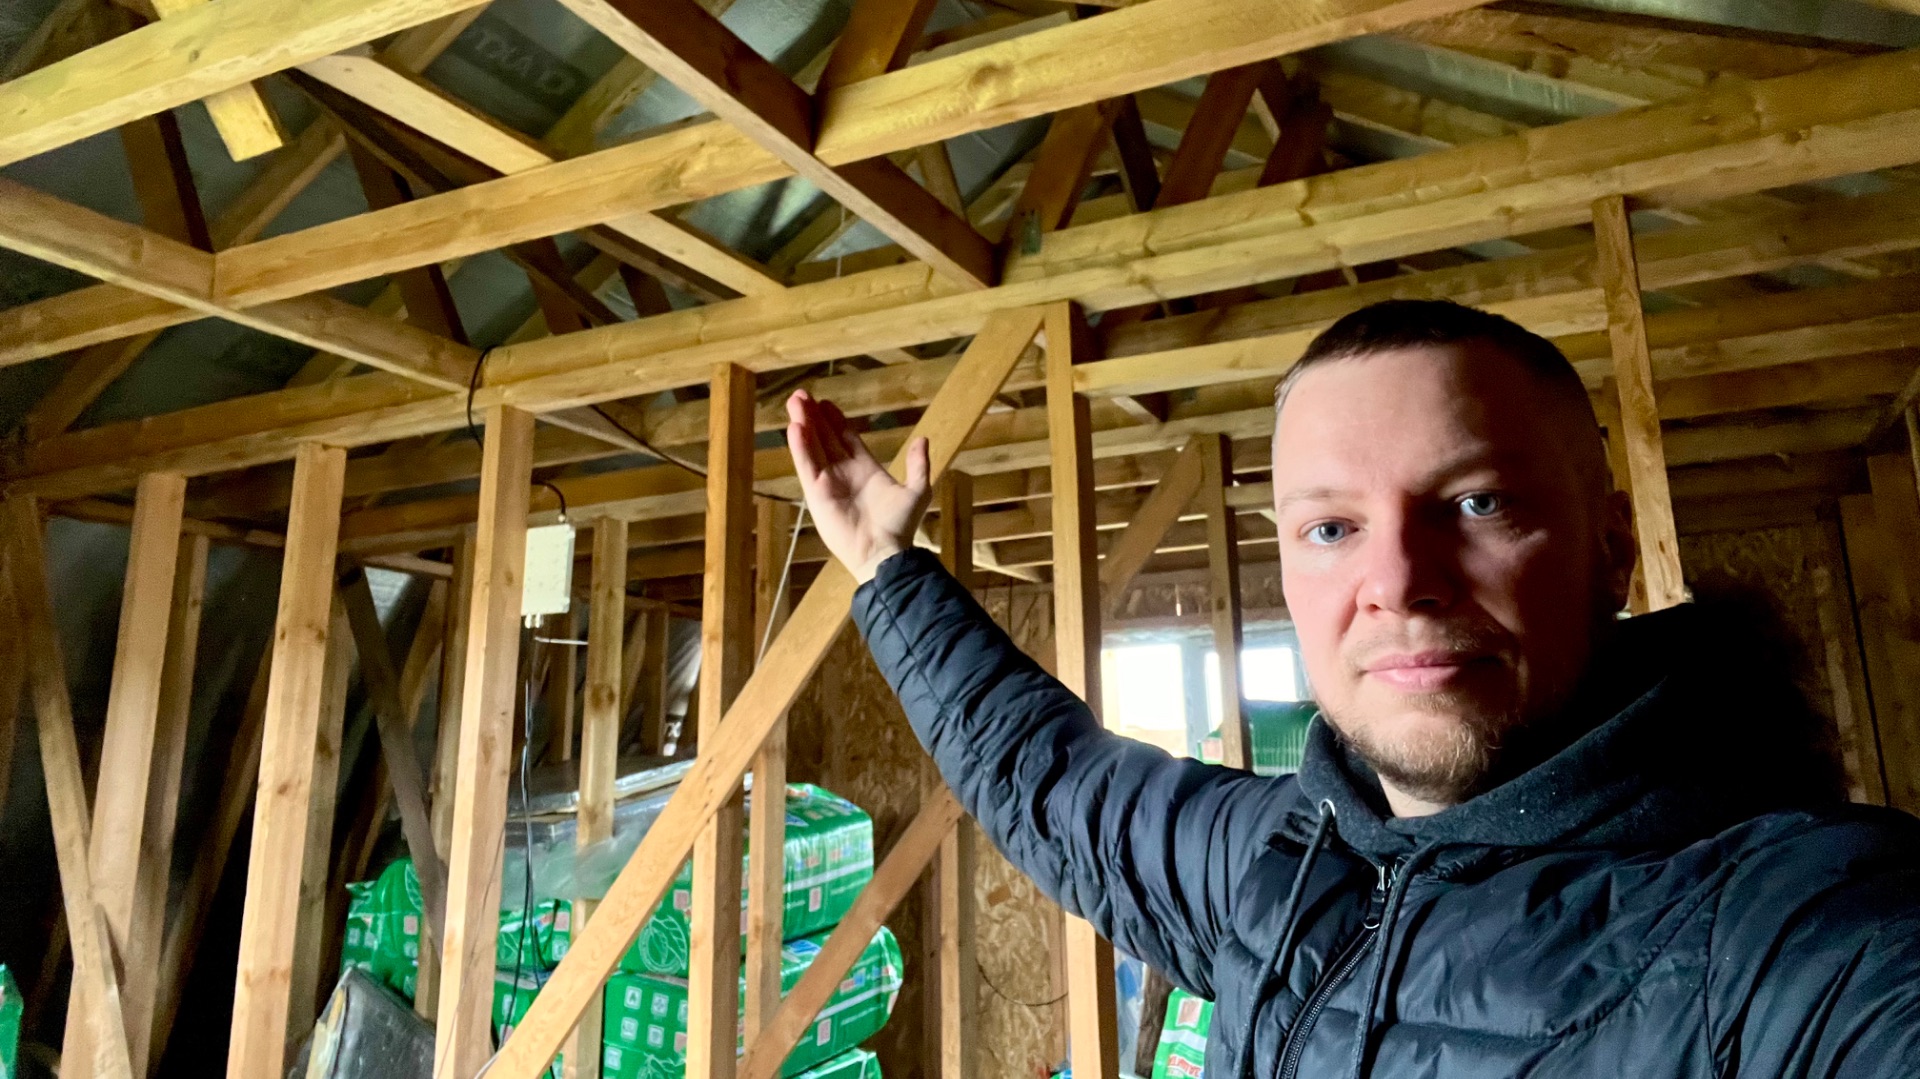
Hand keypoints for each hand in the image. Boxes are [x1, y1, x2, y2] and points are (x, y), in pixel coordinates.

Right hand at [786, 389, 931, 583]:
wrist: (884, 552)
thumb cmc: (900, 525)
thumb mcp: (917, 491)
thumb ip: (918, 465)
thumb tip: (923, 440)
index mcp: (866, 468)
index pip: (846, 437)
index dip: (835, 420)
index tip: (825, 403)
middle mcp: (844, 472)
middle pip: (825, 437)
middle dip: (814, 416)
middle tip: (801, 395)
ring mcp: (828, 482)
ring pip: (813, 446)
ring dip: (803, 424)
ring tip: (794, 402)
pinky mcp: (817, 494)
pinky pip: (807, 466)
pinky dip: (800, 447)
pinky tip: (795, 427)